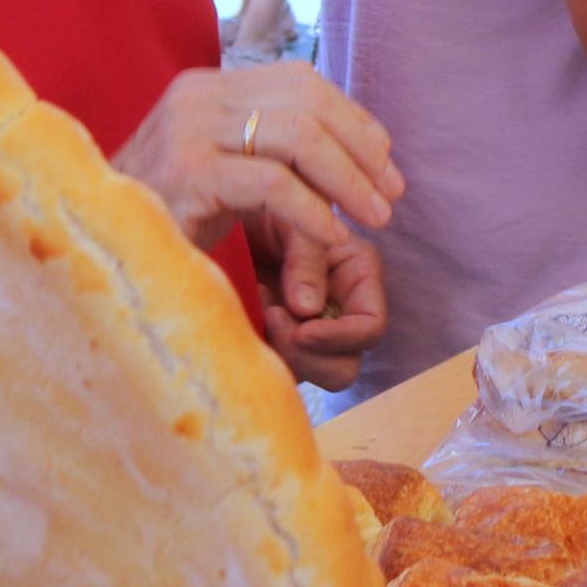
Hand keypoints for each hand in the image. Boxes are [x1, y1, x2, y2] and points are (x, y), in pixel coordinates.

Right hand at [113, 63, 402, 261]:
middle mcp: (197, 96)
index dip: (353, 120)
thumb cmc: (167, 215)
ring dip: (349, 180)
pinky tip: (333, 237)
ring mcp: (189, 131)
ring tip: (375, 217)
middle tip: (390, 195)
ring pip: (299, 137)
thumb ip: (273, 146)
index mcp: (210, 86)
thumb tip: (359, 148)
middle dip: (361, 150)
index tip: (385, 162)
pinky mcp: (187, 174)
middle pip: (309, 104)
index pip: (302, 82)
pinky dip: (314, 211)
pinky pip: (273, 183)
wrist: (95, 248)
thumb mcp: (223, 166)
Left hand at [253, 214, 388, 391]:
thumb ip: (306, 258)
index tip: (302, 330)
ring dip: (278, 352)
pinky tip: (240, 316)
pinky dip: (255, 353)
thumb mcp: (289, 223)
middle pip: (342, 367)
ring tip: (254, 306)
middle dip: (306, 355)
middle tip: (270, 318)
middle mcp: (337, 312)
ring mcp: (305, 334)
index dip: (341, 336)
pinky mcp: (273, 347)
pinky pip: (272, 372)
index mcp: (357, 279)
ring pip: (307, 376)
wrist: (216, 212)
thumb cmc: (261, 210)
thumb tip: (307, 311)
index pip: (370, 327)